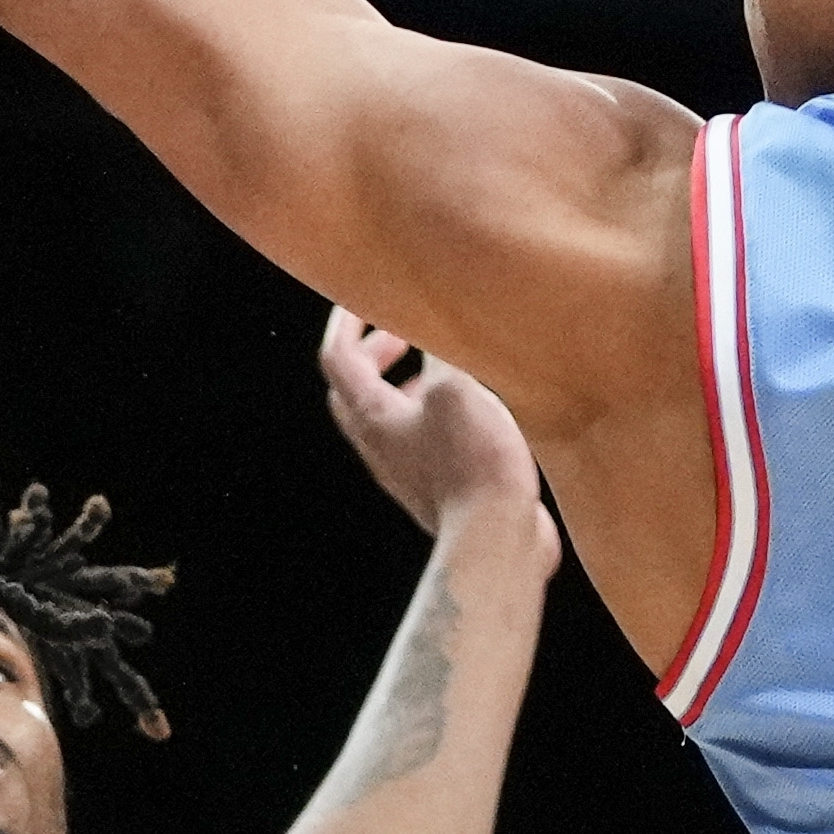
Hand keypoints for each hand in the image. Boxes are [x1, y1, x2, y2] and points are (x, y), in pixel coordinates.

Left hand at [319, 307, 559, 568]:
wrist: (494, 540)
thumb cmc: (471, 464)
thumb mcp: (456, 387)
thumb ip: (440, 347)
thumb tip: (436, 311)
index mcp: (372, 417)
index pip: (338, 357)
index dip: (347, 320)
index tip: (366, 293)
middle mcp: (381, 446)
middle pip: (357, 389)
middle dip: (376, 352)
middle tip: (406, 331)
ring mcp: (409, 469)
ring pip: (394, 416)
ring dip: (412, 383)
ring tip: (447, 366)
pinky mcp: (440, 487)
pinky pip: (428, 439)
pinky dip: (441, 412)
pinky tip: (480, 407)